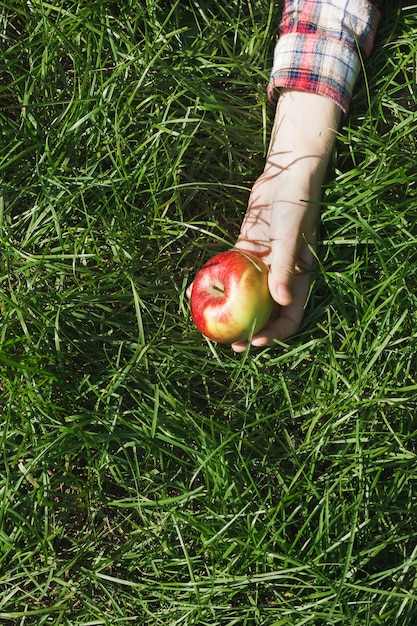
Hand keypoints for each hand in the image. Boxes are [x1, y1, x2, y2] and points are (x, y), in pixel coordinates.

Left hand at [231, 90, 340, 351]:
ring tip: (215, 325)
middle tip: (231, 344)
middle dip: (251, 331)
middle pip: (267, 313)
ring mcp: (264, 266)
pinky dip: (222, 285)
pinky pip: (234, 274)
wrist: (285, 175)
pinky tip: (203, 293)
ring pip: (248, 297)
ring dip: (234, 313)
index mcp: (299, 279)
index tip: (253, 340)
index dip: (274, 334)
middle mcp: (281, 277)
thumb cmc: (295, 204)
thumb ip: (286, 267)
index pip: (290, 317)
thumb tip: (282, 302)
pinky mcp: (248, 251)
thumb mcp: (291, 235)